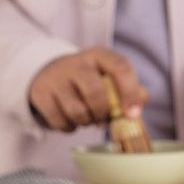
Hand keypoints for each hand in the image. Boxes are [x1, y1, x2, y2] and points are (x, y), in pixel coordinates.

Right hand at [28, 48, 148, 131]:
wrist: (49, 72)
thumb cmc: (89, 79)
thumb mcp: (110, 77)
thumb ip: (131, 88)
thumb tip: (143, 99)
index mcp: (100, 55)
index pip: (121, 68)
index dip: (129, 93)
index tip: (131, 113)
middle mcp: (77, 63)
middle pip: (95, 93)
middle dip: (103, 113)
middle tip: (103, 119)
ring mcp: (56, 77)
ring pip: (77, 111)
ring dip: (86, 122)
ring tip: (88, 119)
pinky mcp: (41, 93)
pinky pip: (59, 120)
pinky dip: (69, 128)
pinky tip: (72, 121)